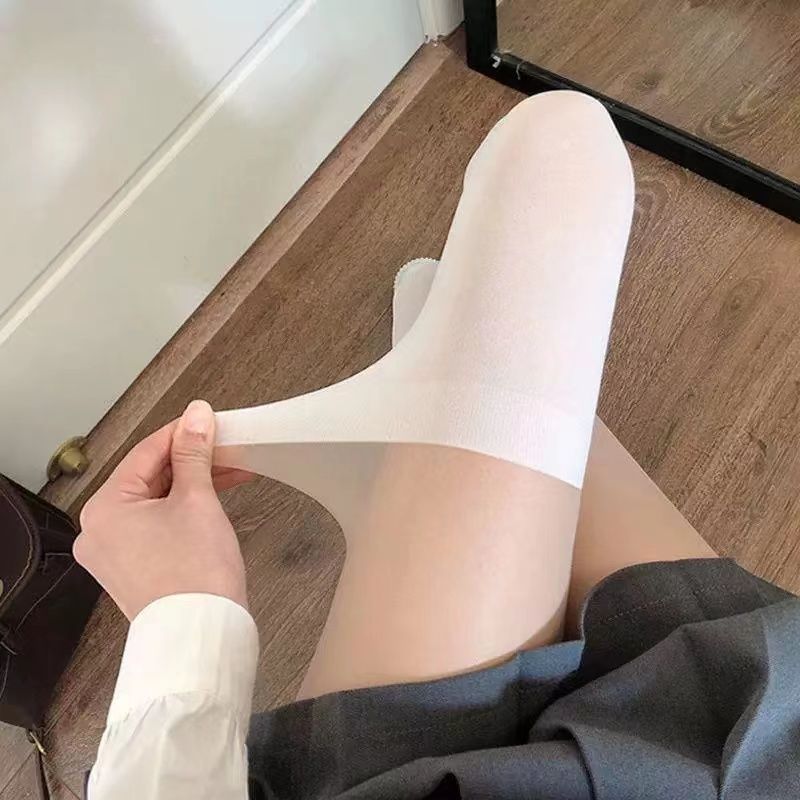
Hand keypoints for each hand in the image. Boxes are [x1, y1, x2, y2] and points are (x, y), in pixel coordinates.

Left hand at [74, 400, 252, 620]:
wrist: (202, 635)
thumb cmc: (196, 575)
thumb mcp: (198, 500)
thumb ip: (194, 453)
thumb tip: (196, 415)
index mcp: (104, 509)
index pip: (146, 453)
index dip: (183, 433)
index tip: (209, 421)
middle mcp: (100, 531)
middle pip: (149, 477)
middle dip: (192, 461)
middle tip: (226, 447)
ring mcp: (115, 553)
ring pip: (156, 500)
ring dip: (192, 484)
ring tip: (231, 471)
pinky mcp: (134, 568)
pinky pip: (157, 524)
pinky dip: (184, 510)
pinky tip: (213, 498)